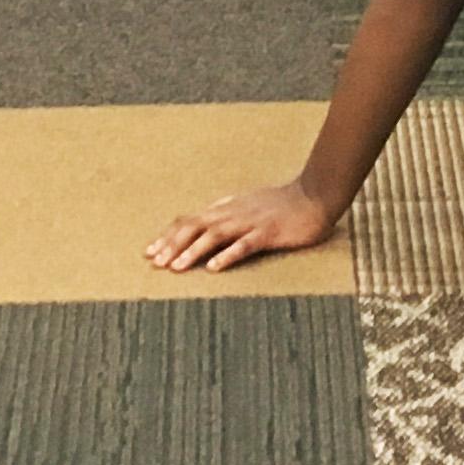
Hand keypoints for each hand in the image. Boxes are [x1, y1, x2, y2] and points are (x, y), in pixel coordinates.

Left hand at [146, 180, 335, 272]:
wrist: (314, 196)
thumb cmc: (282, 203)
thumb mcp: (247, 205)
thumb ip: (226, 213)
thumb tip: (204, 220)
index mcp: (226, 208)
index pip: (189, 220)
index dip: (168, 235)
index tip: (150, 251)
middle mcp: (232, 213)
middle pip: (195, 226)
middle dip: (172, 244)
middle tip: (154, 262)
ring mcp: (249, 222)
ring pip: (214, 236)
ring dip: (192, 251)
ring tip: (176, 267)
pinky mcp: (267, 233)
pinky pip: (244, 245)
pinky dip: (227, 255)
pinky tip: (213, 268)